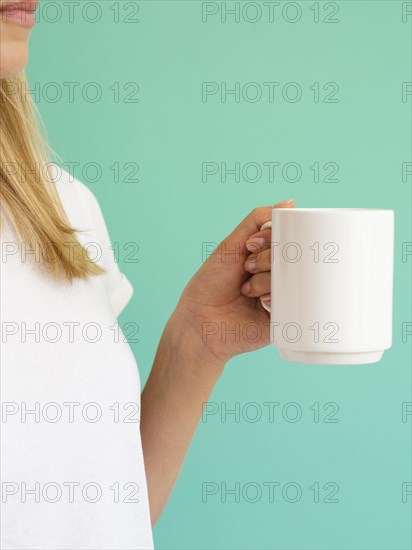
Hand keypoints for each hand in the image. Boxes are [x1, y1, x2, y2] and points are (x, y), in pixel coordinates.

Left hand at [168, 199, 294, 366]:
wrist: (201, 322)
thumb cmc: (210, 284)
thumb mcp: (231, 246)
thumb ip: (256, 222)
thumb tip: (289, 203)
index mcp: (265, 257)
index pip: (284, 238)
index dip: (271, 239)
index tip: (251, 247)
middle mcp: (275, 274)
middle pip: (290, 256)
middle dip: (267, 259)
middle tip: (247, 269)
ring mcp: (281, 295)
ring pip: (293, 277)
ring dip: (267, 281)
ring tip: (248, 292)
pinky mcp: (285, 316)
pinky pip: (296, 302)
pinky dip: (279, 298)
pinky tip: (263, 304)